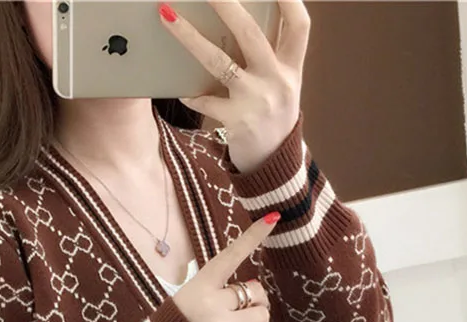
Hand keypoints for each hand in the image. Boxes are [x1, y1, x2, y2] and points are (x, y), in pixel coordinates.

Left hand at [158, 0, 309, 172]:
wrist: (273, 162)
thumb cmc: (272, 114)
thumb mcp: (283, 82)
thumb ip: (271, 53)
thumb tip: (239, 16)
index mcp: (292, 67)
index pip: (299, 25)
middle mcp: (277, 81)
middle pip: (251, 34)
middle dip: (226, 4)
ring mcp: (257, 101)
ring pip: (220, 63)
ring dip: (191, 38)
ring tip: (167, 16)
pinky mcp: (237, 122)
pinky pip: (207, 102)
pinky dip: (192, 96)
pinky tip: (181, 92)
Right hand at [173, 213, 279, 321]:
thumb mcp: (189, 298)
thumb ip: (219, 291)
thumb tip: (257, 290)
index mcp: (199, 285)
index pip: (230, 256)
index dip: (252, 237)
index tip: (273, 218)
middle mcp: (211, 303)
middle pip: (255, 292)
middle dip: (253, 301)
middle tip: (237, 312)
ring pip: (263, 315)